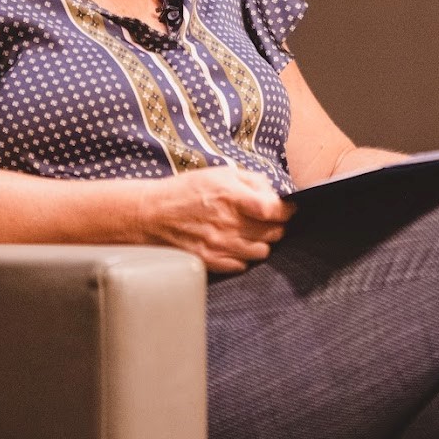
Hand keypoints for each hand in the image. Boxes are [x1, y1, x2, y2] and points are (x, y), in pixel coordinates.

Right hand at [140, 166, 293, 272]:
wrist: (151, 214)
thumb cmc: (187, 191)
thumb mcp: (220, 173)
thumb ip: (252, 181)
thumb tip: (275, 194)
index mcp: (231, 196)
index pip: (274, 209)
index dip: (287, 210)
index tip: (287, 208)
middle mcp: (228, 223)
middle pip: (273, 233)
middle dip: (276, 225)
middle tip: (268, 220)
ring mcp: (220, 245)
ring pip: (262, 252)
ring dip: (262, 242)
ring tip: (251, 232)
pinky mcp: (211, 261)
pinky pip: (243, 266)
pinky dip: (244, 256)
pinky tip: (236, 245)